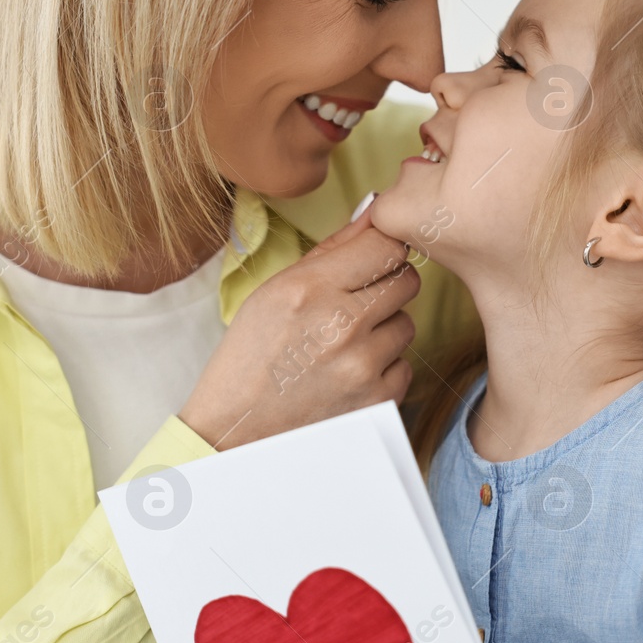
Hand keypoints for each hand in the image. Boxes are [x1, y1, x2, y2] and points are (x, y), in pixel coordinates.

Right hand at [178, 206, 418, 449]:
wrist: (236, 430)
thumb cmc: (251, 355)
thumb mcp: (274, 290)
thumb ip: (331, 250)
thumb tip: (374, 212)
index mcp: (310, 288)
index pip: (386, 246)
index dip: (382, 250)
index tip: (370, 260)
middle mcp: (341, 325)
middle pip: (407, 281)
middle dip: (386, 286)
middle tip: (355, 303)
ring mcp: (363, 366)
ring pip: (407, 324)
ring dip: (383, 330)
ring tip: (342, 345)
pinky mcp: (377, 401)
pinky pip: (404, 366)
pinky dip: (383, 368)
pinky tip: (348, 373)